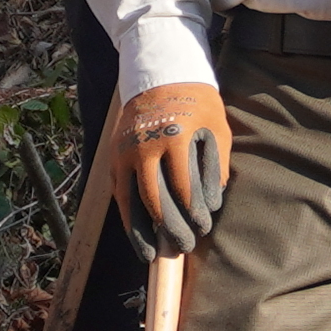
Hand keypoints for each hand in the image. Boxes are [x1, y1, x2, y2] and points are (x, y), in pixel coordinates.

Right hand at [115, 84, 234, 257]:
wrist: (158, 75)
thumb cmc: (196, 103)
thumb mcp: (216, 128)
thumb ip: (216, 166)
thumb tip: (211, 206)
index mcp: (173, 137)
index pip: (183, 186)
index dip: (194, 213)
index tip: (202, 229)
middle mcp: (144, 146)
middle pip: (154, 198)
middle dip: (169, 228)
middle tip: (183, 248)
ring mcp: (124, 152)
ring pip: (128, 199)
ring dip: (140, 231)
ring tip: (151, 256)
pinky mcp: (113, 155)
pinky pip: (118, 192)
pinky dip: (127, 215)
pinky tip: (137, 235)